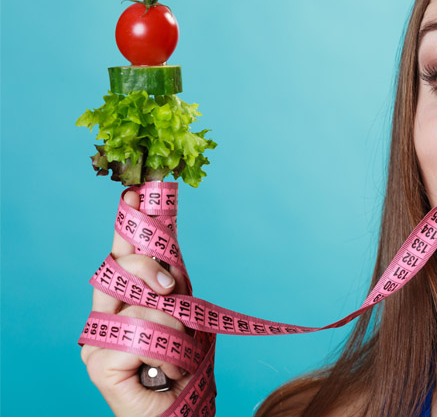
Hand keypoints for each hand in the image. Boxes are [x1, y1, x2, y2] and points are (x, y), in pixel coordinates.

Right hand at [81, 190, 190, 415]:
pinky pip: (143, 337)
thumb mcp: (185, 313)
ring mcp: (98, 339)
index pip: (122, 254)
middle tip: (171, 289)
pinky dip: (167, 353)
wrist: (181, 410)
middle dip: (153, 270)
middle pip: (123, 267)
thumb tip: (166, 247)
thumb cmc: (184, 365)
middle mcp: (106, 315)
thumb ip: (171, 283)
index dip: (127, 225)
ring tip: (178, 353)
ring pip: (145, 304)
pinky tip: (166, 370)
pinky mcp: (99, 363)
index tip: (135, 194)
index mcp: (124, 299)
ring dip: (176, 329)